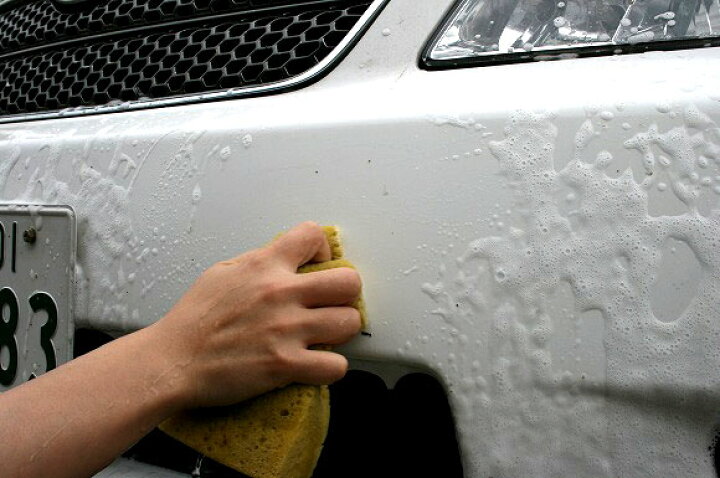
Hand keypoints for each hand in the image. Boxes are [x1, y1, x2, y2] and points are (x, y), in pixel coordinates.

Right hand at [150, 222, 362, 408]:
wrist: (172, 361)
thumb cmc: (193, 320)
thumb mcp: (223, 272)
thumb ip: (259, 262)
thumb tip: (286, 259)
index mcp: (264, 265)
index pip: (313, 235)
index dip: (322, 250)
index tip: (316, 267)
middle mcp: (280, 293)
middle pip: (349, 281)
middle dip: (345, 294)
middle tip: (331, 305)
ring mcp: (285, 329)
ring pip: (350, 322)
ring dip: (341, 331)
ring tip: (325, 336)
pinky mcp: (285, 365)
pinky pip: (336, 365)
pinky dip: (330, 368)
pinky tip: (316, 365)